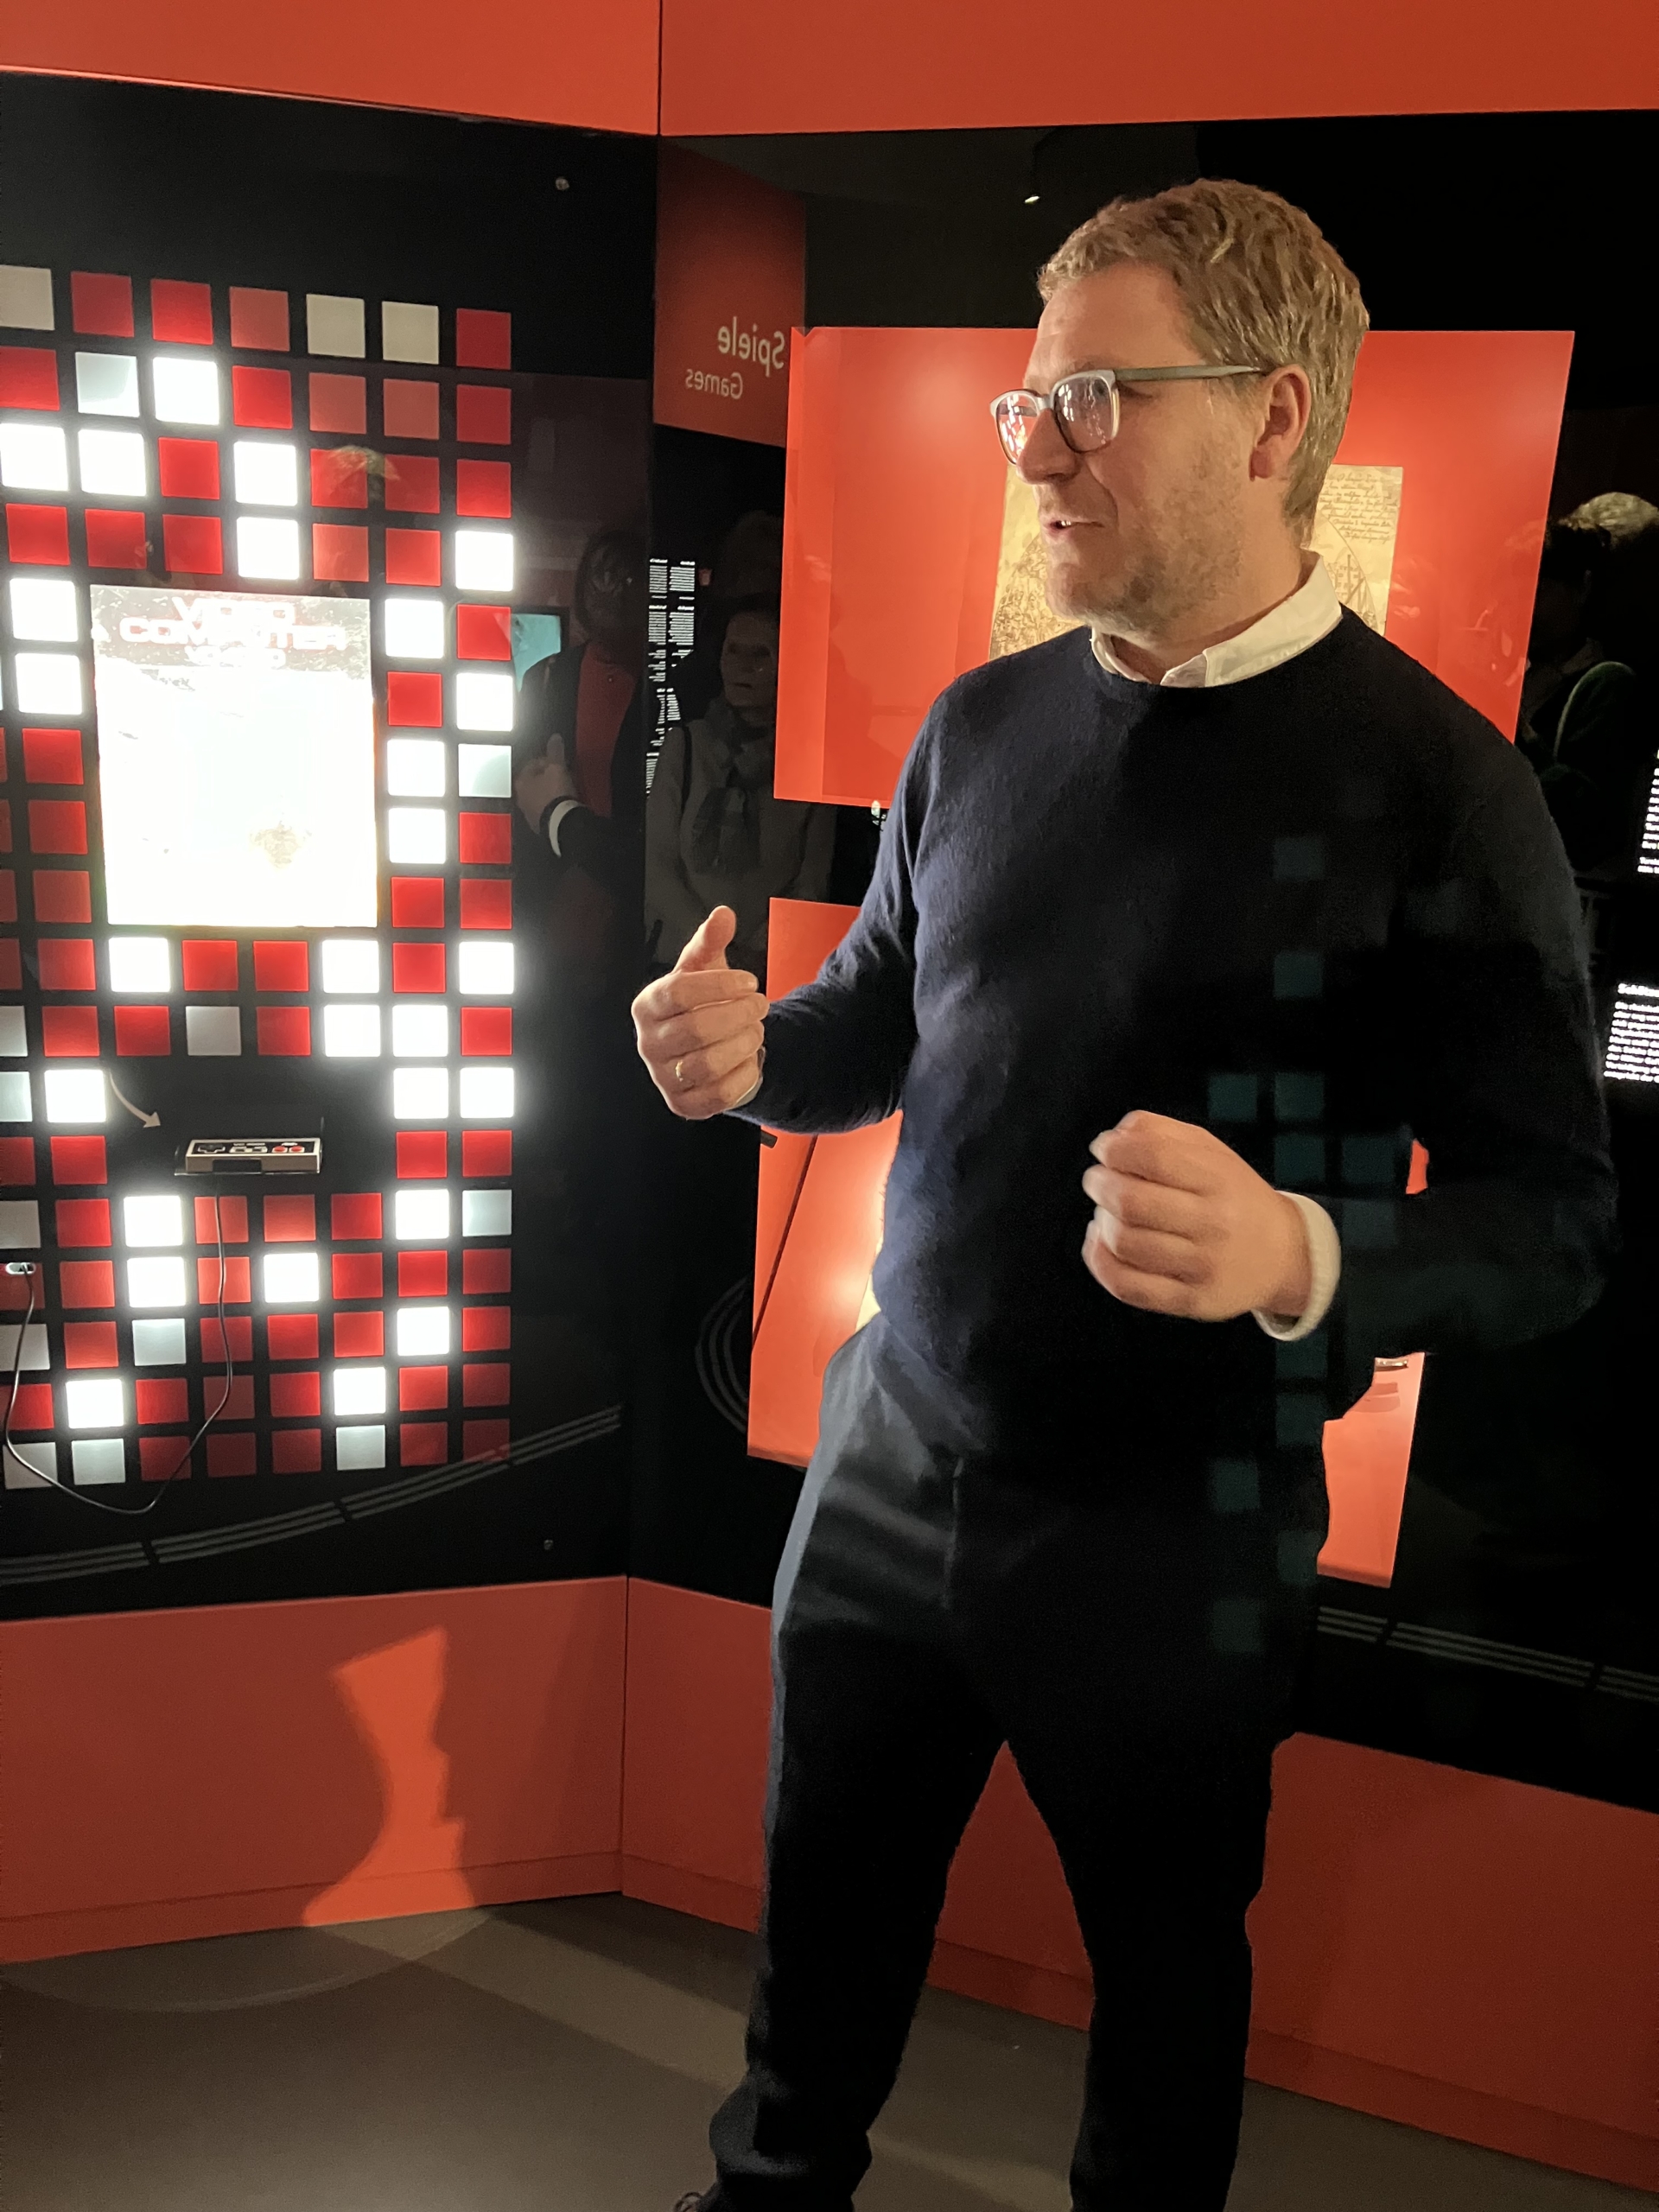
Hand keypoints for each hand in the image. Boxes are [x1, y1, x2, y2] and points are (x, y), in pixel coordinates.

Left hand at [514, 742, 577, 829]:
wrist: (560, 822)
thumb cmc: (555, 792)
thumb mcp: (557, 767)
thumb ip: (555, 751)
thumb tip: (555, 737)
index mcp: (521, 780)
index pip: (533, 763)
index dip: (548, 760)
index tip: (560, 762)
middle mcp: (520, 796)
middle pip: (535, 780)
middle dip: (547, 776)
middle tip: (562, 774)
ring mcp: (527, 811)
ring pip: (539, 795)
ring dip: (549, 791)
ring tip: (564, 790)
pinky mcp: (537, 823)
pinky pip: (544, 808)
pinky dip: (551, 805)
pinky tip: (562, 804)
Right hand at [631, 906, 769, 1120]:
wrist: (704, 1048)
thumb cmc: (700, 1003)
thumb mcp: (704, 970)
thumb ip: (710, 942)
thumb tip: (723, 914)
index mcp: (646, 1006)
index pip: (680, 992)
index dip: (721, 985)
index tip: (750, 981)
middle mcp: (648, 1044)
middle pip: (695, 1029)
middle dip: (738, 1014)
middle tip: (761, 1004)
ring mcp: (663, 1078)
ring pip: (708, 1064)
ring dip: (743, 1043)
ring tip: (758, 1029)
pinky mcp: (683, 1105)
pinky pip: (718, 1095)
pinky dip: (742, 1074)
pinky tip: (751, 1057)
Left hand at [1080, 1110, 1311, 1321]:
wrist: (1282, 1254)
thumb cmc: (1232, 1196)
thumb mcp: (1209, 1151)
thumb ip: (1159, 1132)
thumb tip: (1111, 1140)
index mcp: (1219, 1180)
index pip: (1153, 1156)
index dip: (1115, 1150)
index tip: (1105, 1151)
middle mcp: (1214, 1224)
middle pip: (1131, 1202)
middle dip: (1100, 1185)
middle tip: (1099, 1181)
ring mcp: (1202, 1267)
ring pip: (1124, 1243)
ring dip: (1102, 1221)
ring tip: (1108, 1212)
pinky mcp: (1190, 1301)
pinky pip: (1127, 1286)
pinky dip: (1099, 1260)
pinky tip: (1102, 1242)